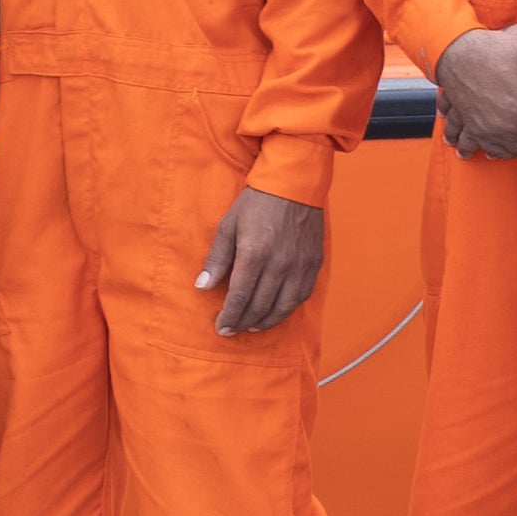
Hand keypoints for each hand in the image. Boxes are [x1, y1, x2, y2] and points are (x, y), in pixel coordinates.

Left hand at [195, 186, 323, 339]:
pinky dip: (287, 309)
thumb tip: (202, 287)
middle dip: (243, 322)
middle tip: (232, 330)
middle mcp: (279, 264)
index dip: (229, 316)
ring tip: (252, 326)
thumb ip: (217, 259)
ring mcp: (300, 265)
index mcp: (254, 254)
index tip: (220, 328)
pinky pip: (302, 296)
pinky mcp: (314, 263)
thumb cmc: (256, 204)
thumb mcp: (227, 226)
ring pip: (283, 307)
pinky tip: (275, 312)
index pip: (239, 297)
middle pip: (260, 306)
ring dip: (266, 321)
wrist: (294, 186)